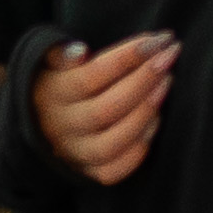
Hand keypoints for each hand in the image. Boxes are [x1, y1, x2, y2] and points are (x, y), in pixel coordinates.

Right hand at [24, 30, 174, 186]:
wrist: (42, 120)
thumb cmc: (61, 80)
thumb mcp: (52, 60)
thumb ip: (62, 53)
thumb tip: (79, 51)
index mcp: (52, 94)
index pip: (92, 75)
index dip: (128, 56)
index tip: (158, 40)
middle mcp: (62, 127)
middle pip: (107, 109)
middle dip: (145, 80)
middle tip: (170, 56)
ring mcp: (75, 153)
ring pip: (113, 143)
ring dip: (146, 112)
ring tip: (167, 82)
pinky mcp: (89, 172)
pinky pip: (114, 170)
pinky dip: (138, 149)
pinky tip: (155, 120)